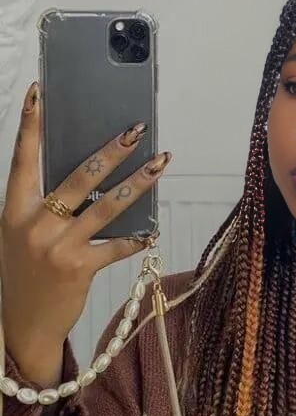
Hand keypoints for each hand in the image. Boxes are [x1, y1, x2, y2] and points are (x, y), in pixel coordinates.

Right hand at [0, 80, 171, 386]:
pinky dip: (137, 237)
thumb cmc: (24, 271)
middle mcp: (34, 224)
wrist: (22, 322)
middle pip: (78, 177)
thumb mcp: (22, 233)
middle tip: (136, 131)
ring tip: (160, 164)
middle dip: (111, 151)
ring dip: (138, 183)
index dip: (31, 125)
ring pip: (106, 205)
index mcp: (14, 210)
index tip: (41, 93)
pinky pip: (116, 246)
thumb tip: (90, 175)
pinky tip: (152, 230)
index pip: (23, 159)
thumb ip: (45, 205)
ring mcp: (58, 247)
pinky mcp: (80, 268)